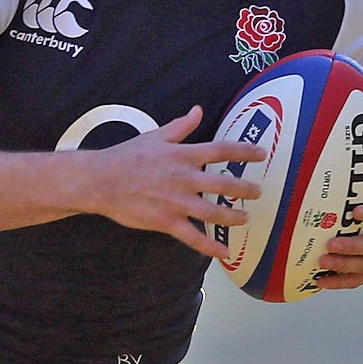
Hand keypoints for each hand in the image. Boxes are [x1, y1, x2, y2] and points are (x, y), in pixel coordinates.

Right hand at [73, 105, 265, 259]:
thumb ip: (180, 126)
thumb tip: (198, 110)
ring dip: (233, 216)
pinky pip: (192, 236)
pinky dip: (210, 246)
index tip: (262, 153)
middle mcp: (184, 178)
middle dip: (245, 188)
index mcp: (183, 155)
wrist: (100, 180)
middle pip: (224, 184)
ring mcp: (176, 202)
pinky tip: (224, 253)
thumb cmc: (125, 157)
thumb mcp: (154, 136)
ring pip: (214, 212)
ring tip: (245, 218)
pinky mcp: (165, 221)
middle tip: (258, 192)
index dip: (245, 151)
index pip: (222, 150)